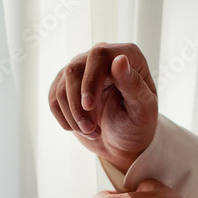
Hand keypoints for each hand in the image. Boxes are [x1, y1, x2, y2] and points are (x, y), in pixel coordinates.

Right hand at [48, 43, 157, 171]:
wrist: (123, 142)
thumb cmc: (138, 124)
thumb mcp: (143, 109)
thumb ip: (134, 85)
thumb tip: (120, 59)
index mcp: (127, 55)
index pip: (98, 55)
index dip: (90, 79)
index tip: (89, 106)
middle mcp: (102, 57)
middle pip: (74, 70)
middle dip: (78, 105)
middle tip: (89, 129)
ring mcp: (82, 69)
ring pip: (62, 87)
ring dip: (73, 116)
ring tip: (92, 132)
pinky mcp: (66, 84)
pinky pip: (54, 99)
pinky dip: (65, 119)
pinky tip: (80, 129)